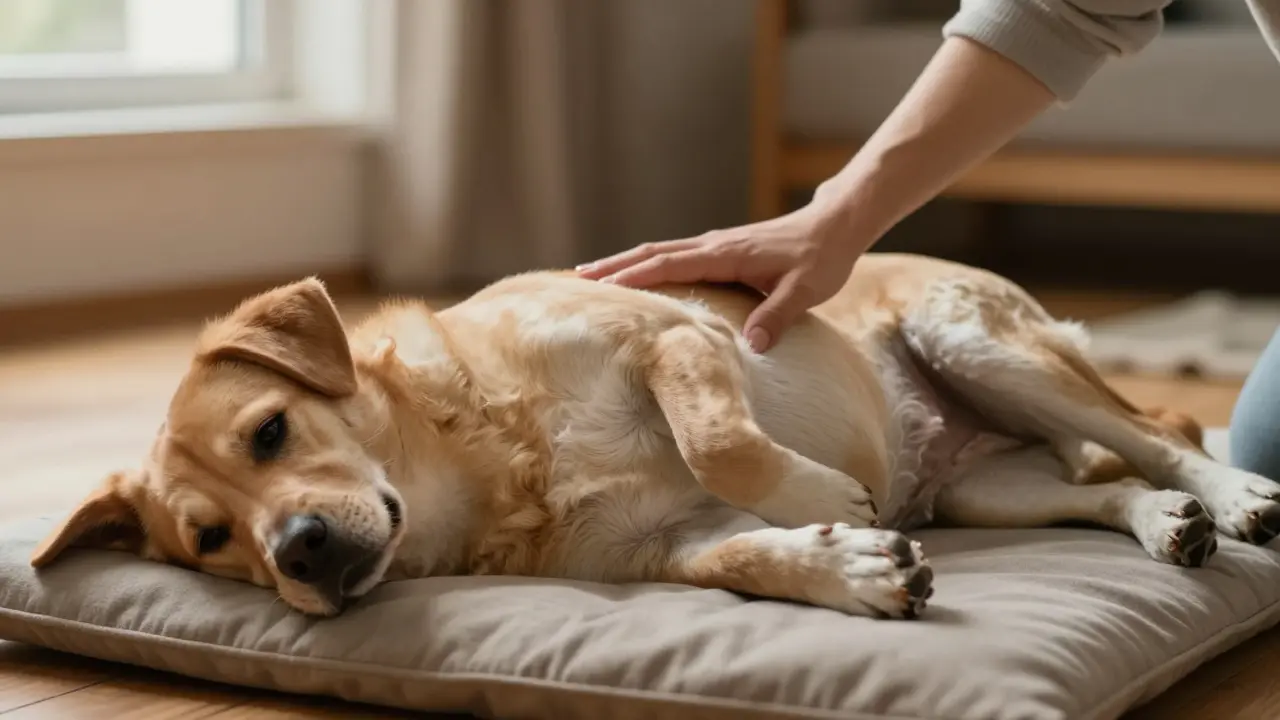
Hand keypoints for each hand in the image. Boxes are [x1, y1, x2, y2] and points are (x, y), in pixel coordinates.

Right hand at [576, 202, 864, 352]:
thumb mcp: (806, 290)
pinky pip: (675, 256)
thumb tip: (751, 347)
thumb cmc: (821, 258)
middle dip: (615, 266)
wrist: (835, 226)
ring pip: (660, 252)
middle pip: (653, 253)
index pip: (670, 265)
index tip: (601, 287)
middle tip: (577, 279)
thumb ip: (778, 316)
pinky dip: (648, 264)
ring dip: (626, 263)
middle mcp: (714, 245)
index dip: (635, 276)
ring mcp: (715, 245)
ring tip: (592, 278)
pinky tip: (638, 277)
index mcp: (727, 254)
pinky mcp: (721, 250)